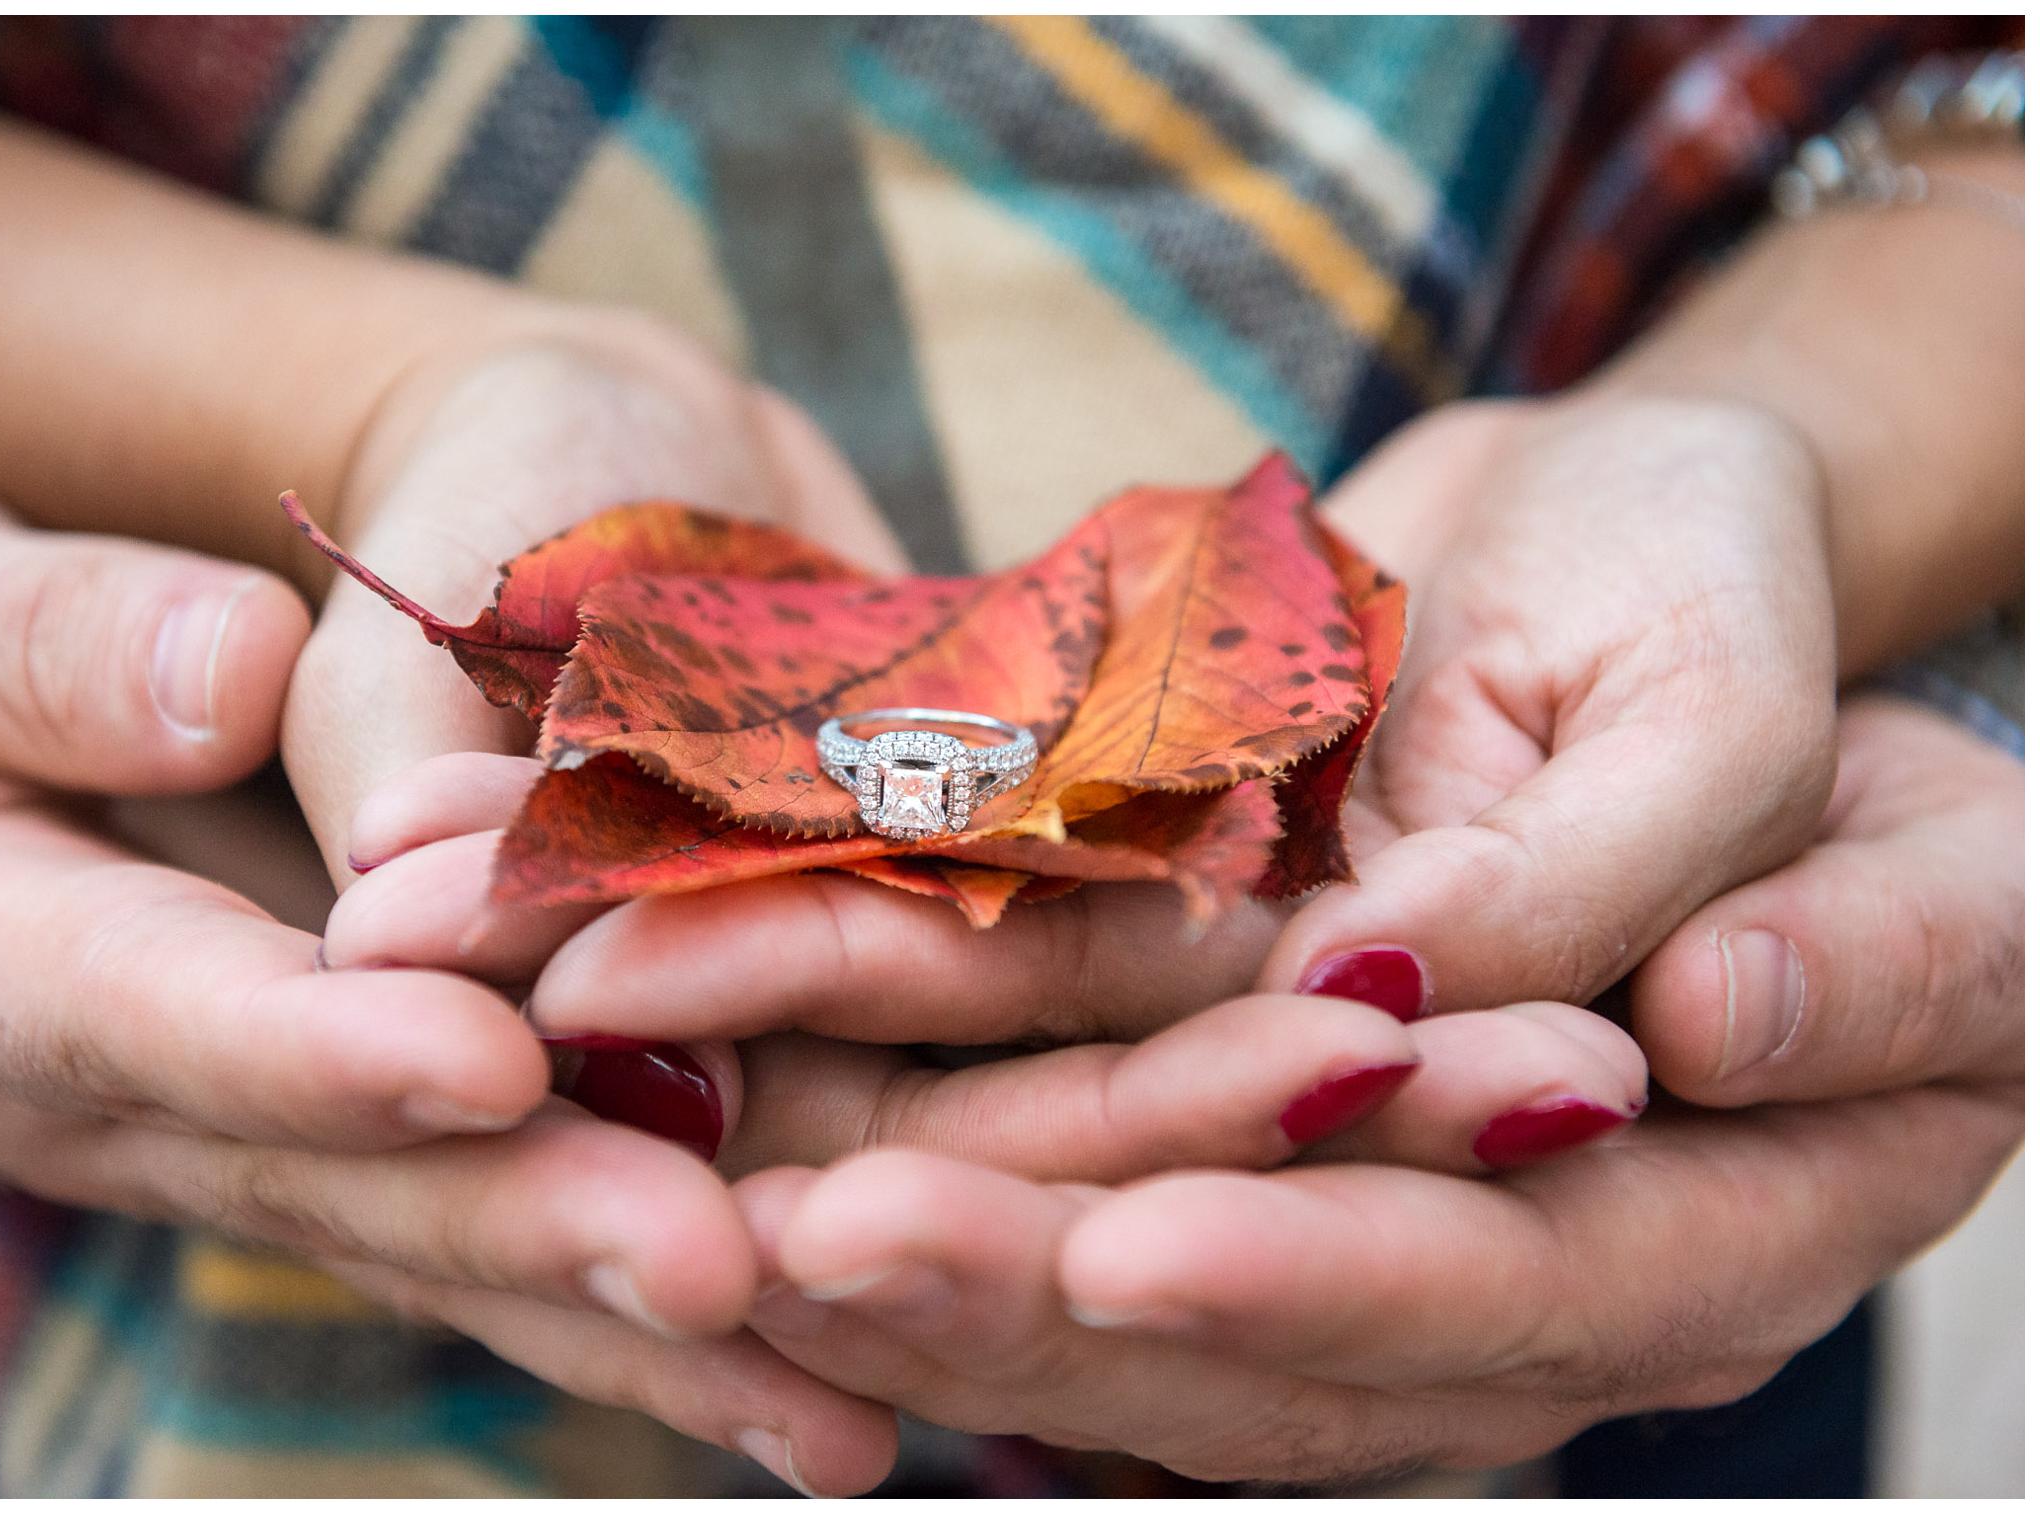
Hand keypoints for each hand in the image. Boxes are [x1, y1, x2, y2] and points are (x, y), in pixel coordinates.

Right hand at [0, 456, 896, 1494]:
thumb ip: (10, 643)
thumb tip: (225, 672)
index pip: (149, 1014)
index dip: (312, 1051)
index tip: (480, 1066)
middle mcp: (119, 1097)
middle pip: (341, 1172)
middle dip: (531, 1219)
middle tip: (717, 1274)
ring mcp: (240, 1131)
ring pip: (448, 1231)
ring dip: (634, 1317)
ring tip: (827, 1387)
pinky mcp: (339, 1125)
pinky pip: (492, 1211)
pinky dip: (646, 1304)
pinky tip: (815, 1371)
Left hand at [732, 691, 2020, 1482]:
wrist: (1585, 549)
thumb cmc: (1730, 611)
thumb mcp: (1795, 730)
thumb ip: (1818, 903)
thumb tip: (1722, 1022)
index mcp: (1722, 1204)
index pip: (1515, 1292)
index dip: (1321, 1277)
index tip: (1128, 1254)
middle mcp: (1507, 1247)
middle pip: (1263, 1336)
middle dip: (1025, 1298)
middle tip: (810, 1251)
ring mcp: (1337, 1189)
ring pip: (1119, 1272)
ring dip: (909, 1249)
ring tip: (708, 1217)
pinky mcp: (1205, 1102)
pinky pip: (1050, 1145)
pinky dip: (891, 1127)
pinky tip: (730, 1121)